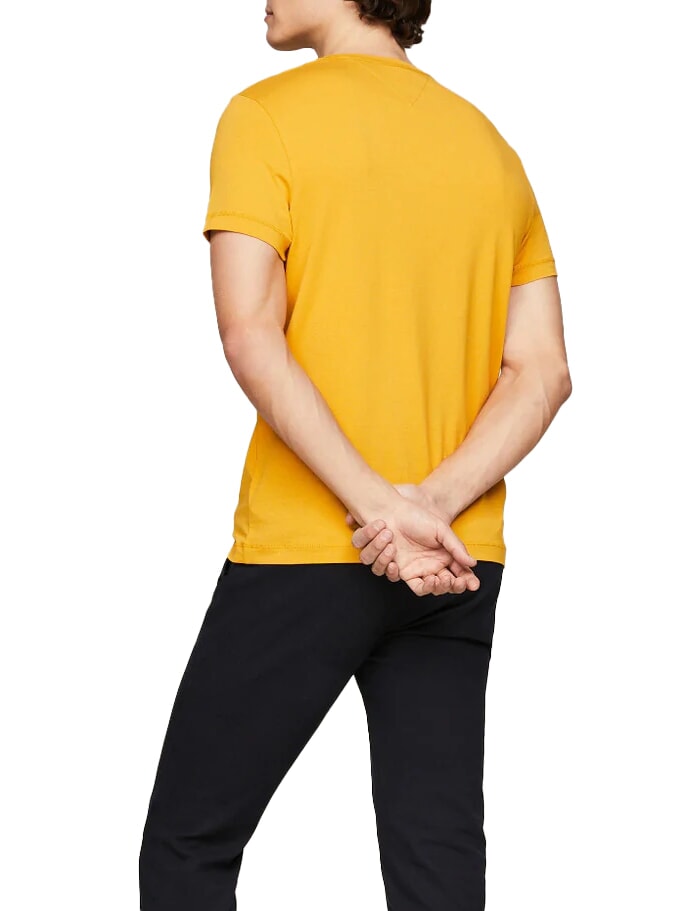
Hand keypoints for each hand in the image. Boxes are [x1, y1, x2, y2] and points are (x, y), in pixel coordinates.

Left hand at [346, 486, 478, 596]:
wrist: (392, 511)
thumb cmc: (417, 517)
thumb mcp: (441, 529)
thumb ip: (456, 547)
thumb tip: (472, 563)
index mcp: (444, 557)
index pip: (459, 575)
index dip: (466, 582)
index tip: (472, 584)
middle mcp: (430, 566)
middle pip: (443, 587)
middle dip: (448, 587)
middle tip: (449, 581)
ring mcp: (413, 569)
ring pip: (424, 589)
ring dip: (430, 586)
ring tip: (431, 577)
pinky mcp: (396, 568)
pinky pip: (397, 578)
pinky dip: (398, 574)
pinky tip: (400, 564)